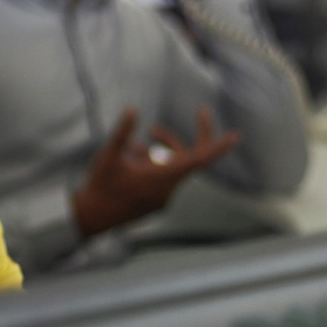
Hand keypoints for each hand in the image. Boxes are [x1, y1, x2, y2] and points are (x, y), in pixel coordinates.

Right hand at [72, 108, 240, 236]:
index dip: (217, 147)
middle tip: (204, 112)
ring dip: (160, 149)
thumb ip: (123, 132)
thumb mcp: (109, 155)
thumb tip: (132, 109)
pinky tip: (131, 155)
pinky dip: (153, 162)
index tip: (234, 136)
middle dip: (196, 136)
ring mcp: (163, 197)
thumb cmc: (101, 185)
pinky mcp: (155, 201)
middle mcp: (168, 189)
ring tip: (134, 144)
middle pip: (192, 158)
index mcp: (163, 178)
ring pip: (173, 165)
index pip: (200, 160)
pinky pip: (163, 176)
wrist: (91, 218)